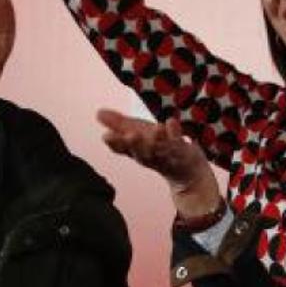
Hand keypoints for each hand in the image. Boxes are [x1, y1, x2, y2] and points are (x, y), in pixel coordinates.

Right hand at [97, 108, 220, 216]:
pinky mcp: (185, 151)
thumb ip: (118, 125)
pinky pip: (180, 142)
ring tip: (156, 129)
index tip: (106, 136)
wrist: (188, 174)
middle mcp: (151, 155)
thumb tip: (98, 112)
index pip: (124, 149)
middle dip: (135, 144)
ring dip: (158, 140)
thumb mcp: (137, 135)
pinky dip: (176, 133)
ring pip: (161, 149)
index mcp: (137, 151)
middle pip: (142, 151)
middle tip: (129, 135)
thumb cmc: (158, 150)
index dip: (115, 143)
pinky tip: (171, 122)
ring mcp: (169, 155)